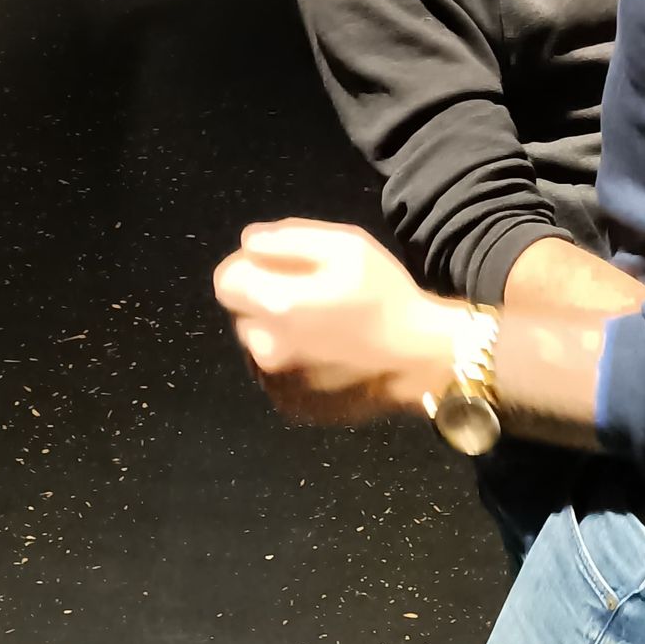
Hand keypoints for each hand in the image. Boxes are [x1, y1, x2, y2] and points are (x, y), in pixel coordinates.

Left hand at [213, 219, 459, 419]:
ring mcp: (276, 383)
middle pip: (241, 312)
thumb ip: (289, 238)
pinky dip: (293, 358)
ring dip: (277, 329)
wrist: (419, 359)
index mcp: (276, 305)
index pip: (225, 280)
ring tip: (323, 325)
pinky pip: (276, 372)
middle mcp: (265, 348)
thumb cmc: (384, 296)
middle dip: (265, 297)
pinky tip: (328, 351)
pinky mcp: (291, 405)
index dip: (249, 266)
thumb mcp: (347, 246)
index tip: (280, 266)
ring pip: (258, 343)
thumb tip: (248, 244)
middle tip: (311, 294)